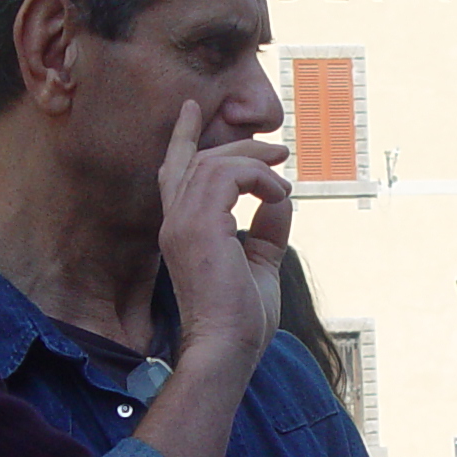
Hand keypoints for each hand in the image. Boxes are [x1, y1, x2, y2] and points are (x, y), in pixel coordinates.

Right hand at [156, 101, 290, 362]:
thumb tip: (280, 201)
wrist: (227, 348)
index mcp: (181, 230)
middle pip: (198, 161)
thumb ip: (268, 230)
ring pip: (214, 163)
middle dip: (240, 148)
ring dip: (255, 164)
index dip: (183, 138)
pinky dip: (259, 179)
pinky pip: (229, 176)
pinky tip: (278, 197)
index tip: (190, 108)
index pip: (174, 172)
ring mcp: (181, 222)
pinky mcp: (198, 225)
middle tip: (280, 152)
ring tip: (282, 181)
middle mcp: (174, 221)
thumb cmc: (241, 319)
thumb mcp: (261, 264)